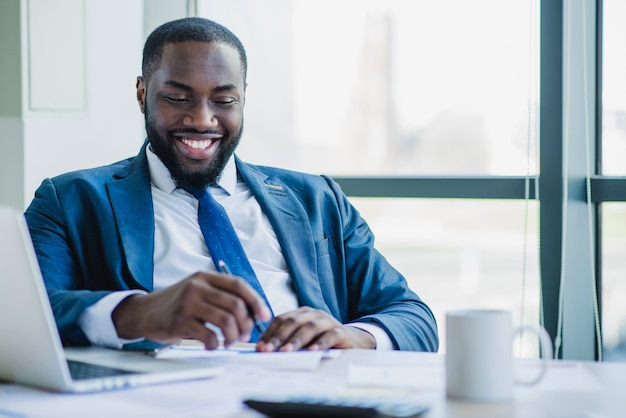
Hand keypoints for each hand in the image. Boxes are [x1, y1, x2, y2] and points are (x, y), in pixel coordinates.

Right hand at [111, 271, 270, 349]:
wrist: (145, 312)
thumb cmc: (178, 304)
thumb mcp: (198, 291)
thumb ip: (220, 296)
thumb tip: (252, 313)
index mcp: (206, 277)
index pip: (238, 285)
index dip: (255, 300)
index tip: (264, 315)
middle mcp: (197, 287)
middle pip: (235, 304)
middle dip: (246, 323)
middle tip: (244, 335)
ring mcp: (188, 303)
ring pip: (225, 320)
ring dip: (233, 336)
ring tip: (230, 342)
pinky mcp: (180, 321)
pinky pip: (208, 335)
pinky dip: (215, 344)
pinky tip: (213, 345)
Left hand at [255, 307, 375, 351]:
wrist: (352, 341)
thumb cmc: (322, 340)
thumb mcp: (304, 339)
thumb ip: (287, 340)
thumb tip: (264, 349)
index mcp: (302, 313)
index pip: (282, 319)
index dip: (270, 332)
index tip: (260, 347)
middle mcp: (314, 314)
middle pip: (293, 322)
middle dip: (278, 337)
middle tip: (268, 350)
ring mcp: (327, 321)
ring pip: (309, 327)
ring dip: (296, 340)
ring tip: (285, 352)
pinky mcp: (340, 332)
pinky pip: (329, 336)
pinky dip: (319, 343)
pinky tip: (312, 351)